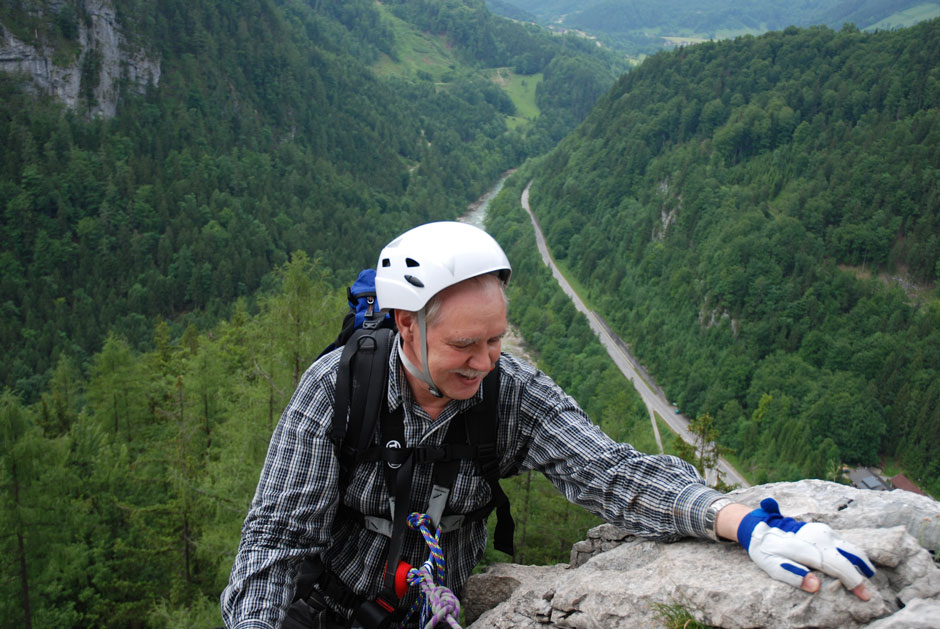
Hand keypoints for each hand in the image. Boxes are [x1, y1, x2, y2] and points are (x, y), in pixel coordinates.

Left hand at [737, 498, 875, 599]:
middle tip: (867, 593)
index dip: (854, 582)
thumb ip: (793, 576)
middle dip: (861, 575)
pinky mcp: (822, 529)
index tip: (864, 596)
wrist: (760, 526)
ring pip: (850, 547)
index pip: (839, 567)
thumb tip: (815, 587)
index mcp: (808, 547)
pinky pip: (843, 542)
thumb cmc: (767, 550)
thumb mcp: (773, 566)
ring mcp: (822, 531)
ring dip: (861, 562)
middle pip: (850, 556)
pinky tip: (856, 564)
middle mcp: (819, 537)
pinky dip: (853, 554)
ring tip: (868, 576)